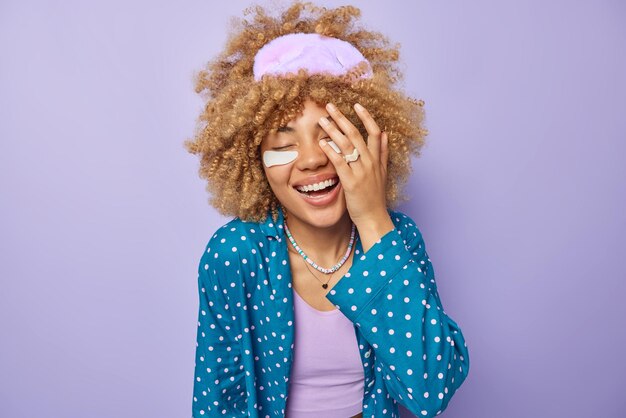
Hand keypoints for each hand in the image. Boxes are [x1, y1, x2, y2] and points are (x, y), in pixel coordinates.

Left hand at [318, 102, 393, 247]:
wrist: (374, 218)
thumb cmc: (375, 197)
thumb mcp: (382, 172)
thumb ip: (382, 152)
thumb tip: (386, 134)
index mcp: (377, 159)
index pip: (375, 132)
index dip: (366, 117)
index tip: (356, 104)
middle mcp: (370, 162)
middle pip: (356, 134)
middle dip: (343, 118)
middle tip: (330, 106)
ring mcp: (361, 172)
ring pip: (347, 146)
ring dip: (333, 130)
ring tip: (322, 120)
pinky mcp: (351, 182)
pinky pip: (340, 163)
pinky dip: (331, 151)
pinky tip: (322, 143)